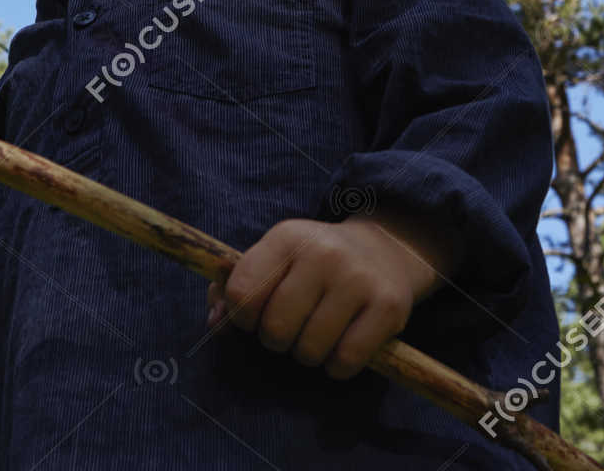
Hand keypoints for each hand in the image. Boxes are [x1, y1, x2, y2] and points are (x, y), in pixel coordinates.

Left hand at [205, 209, 456, 380]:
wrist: (386, 248)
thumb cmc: (315, 262)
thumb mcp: (275, 258)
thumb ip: (235, 287)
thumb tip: (215, 323)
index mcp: (288, 237)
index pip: (242, 293)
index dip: (242, 317)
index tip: (256, 315)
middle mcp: (323, 254)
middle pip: (275, 328)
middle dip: (276, 339)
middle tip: (291, 328)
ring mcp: (358, 281)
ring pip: (309, 350)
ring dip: (307, 354)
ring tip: (317, 334)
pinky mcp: (388, 308)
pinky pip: (345, 361)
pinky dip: (337, 366)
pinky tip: (341, 345)